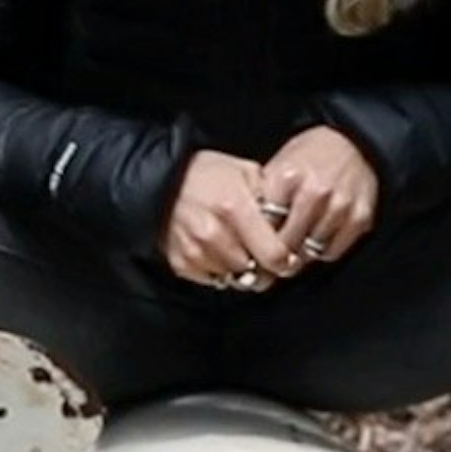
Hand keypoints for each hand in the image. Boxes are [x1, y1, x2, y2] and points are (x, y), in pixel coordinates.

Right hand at [160, 150, 296, 291]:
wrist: (159, 180)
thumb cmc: (206, 173)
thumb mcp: (244, 171)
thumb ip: (270, 197)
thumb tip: (291, 224)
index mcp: (235, 208)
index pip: (274, 255)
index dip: (286, 260)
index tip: (288, 258)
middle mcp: (214, 233)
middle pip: (255, 272)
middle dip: (262, 265)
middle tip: (261, 252)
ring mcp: (195, 250)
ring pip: (234, 278)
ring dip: (240, 268)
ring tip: (237, 247)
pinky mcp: (181, 263)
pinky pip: (212, 280)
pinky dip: (219, 269)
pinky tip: (217, 250)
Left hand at [261, 125, 380, 270]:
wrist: (353, 142)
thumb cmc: (309, 157)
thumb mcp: (277, 167)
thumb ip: (262, 200)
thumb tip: (247, 236)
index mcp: (287, 177)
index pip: (263, 226)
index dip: (255, 242)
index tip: (251, 252)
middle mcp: (315, 192)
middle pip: (286, 244)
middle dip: (275, 257)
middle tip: (268, 264)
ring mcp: (340, 207)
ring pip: (309, 252)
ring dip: (298, 255)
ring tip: (292, 249)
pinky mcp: (360, 218)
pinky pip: (333, 252)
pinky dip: (321, 251)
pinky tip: (315, 239)